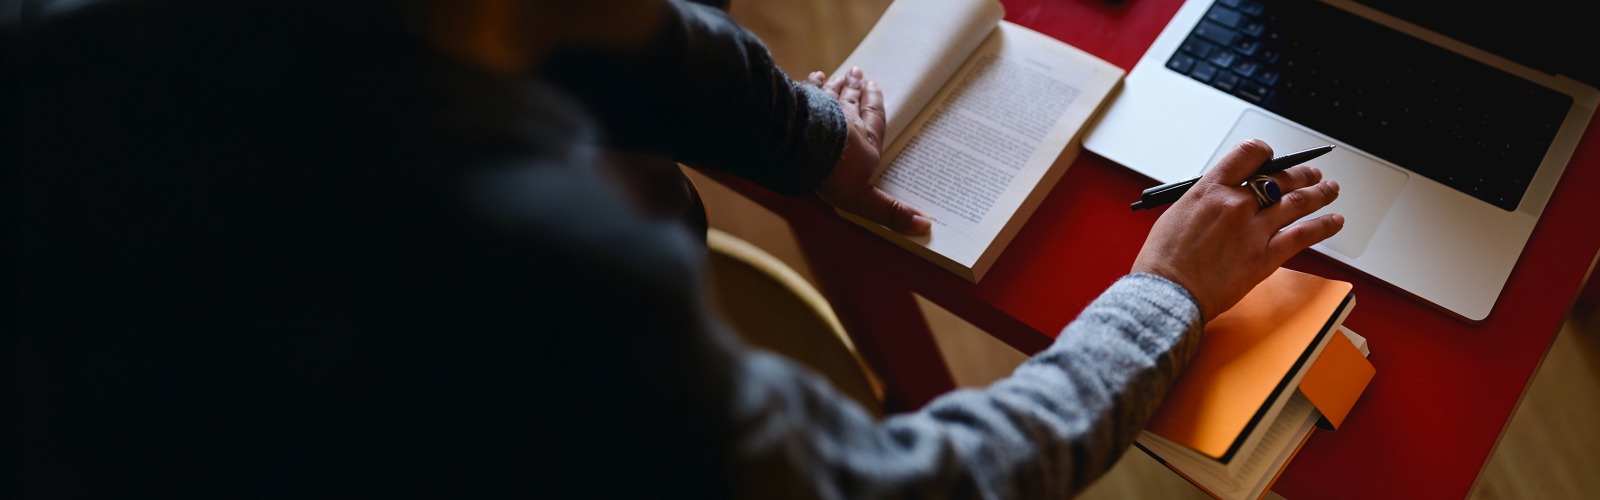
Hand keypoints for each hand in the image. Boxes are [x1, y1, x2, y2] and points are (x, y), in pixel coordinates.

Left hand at [807, 67, 930, 235]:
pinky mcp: (801, 105)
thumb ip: (889, 211)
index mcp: (865, 141)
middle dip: (856, 88)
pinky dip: (811, 82)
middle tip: (859, 74)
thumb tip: (925, 227)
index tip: (875, 87)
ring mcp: (822, 109)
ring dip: (837, 84)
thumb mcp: (863, 199)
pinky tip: (812, 76)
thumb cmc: (835, 174)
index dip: (875, 103)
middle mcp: (846, 120)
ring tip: (841, 74)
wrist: (803, 150)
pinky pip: (808, 89)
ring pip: (831, 93)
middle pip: (852, 101)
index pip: (874, 118)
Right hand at [1131, 139, 1343, 321]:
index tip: (1271, 158)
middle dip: (1300, 173)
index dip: (1265, 152)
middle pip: (1279, 178)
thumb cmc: (1164, 260)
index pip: (1248, 154)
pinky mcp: (1266, 256)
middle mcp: (1236, 204)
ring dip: (1318, 193)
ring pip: (1297, 202)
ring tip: (1329, 189)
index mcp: (1210, 189)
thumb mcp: (1178, 214)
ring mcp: (1254, 229)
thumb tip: (1223, 197)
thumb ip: (1206, 200)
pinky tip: (1335, 221)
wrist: (1168, 293)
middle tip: (1310, 174)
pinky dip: (1323, 226)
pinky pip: (1304, 235)